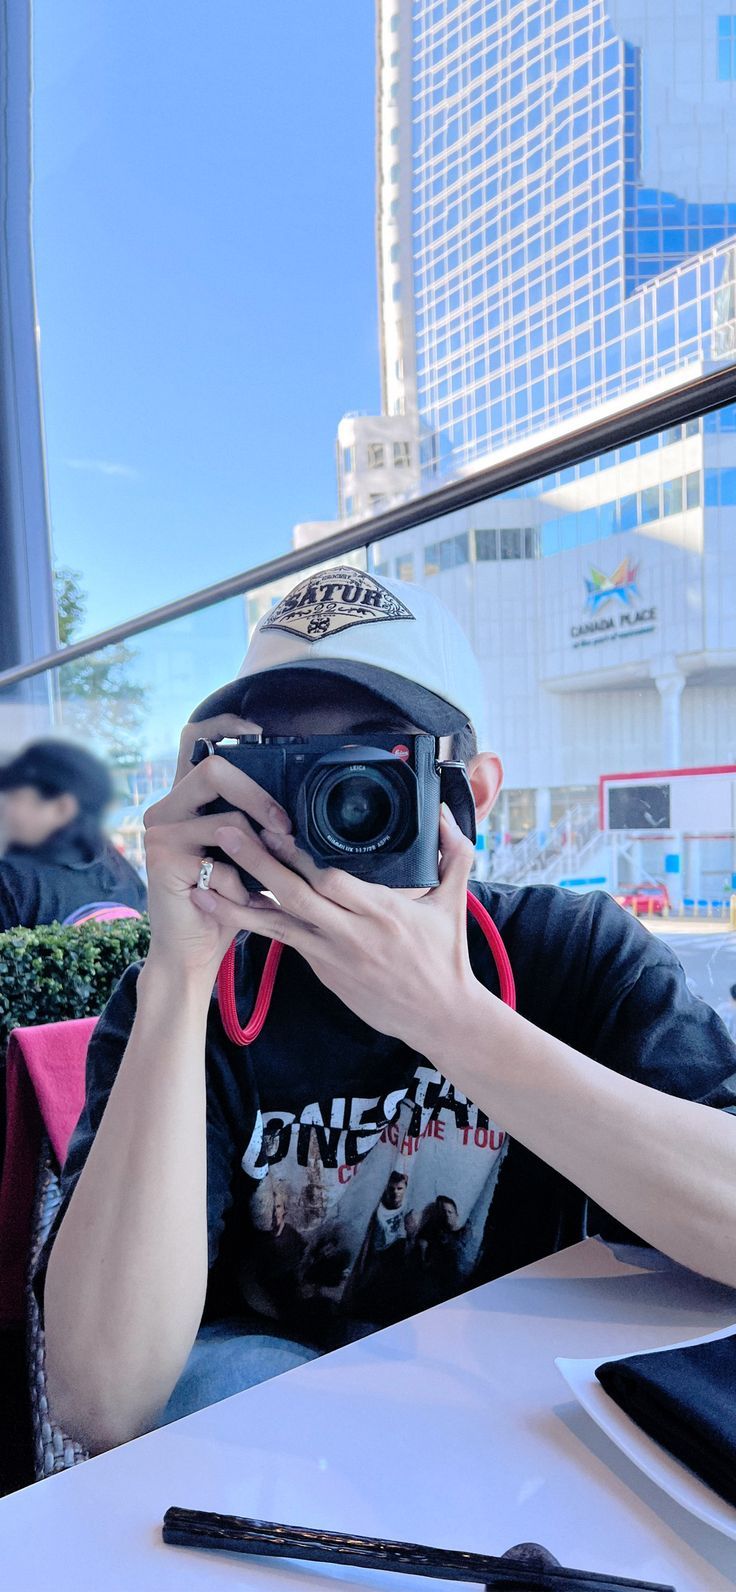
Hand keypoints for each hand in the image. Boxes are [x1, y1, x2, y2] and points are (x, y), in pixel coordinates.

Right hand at [143, 716, 291, 981]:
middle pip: (215, 769)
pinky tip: (239, 902)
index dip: (224, 726)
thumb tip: (303, 796)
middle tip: (284, 826)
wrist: (194, 950)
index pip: (195, 739)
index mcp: (188, 799)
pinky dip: (241, 886)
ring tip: (264, 879)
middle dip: (259, 796)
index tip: (258, 732)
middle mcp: (167, 807)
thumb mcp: (247, 854)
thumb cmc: (226, 900)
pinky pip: (221, 860)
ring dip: (257, 854)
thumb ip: (259, 821)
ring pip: (227, 819)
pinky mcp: (162, 859)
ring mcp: (160, 831)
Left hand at [190, 803, 479, 1056]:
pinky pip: (283, 941)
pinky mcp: (321, 970)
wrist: (439, 1018)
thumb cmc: (446, 957)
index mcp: (382, 912)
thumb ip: (454, 852)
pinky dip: (253, 923)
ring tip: (202, 880)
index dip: (300, 855)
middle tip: (227, 832)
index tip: (273, 826)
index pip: (332, 880)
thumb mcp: (454, 902)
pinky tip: (223, 908)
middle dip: (257, 864)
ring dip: (237, 901)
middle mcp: (351, 934)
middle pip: (296, 896)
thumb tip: (441, 809)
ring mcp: (332, 955)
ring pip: (277, 925)